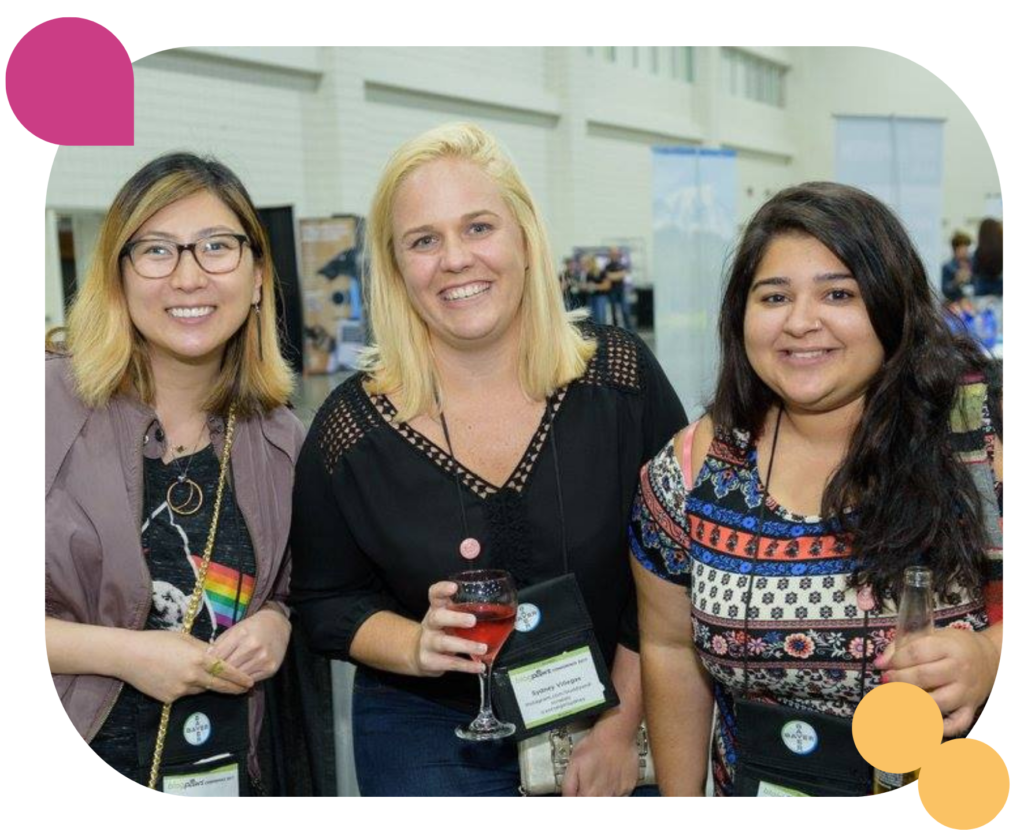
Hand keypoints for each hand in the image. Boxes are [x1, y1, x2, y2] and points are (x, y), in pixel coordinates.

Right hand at [118, 631, 253, 703]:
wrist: (128, 656)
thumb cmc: (157, 641)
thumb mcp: (184, 639)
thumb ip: (203, 648)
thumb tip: (217, 655)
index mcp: (199, 658)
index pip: (226, 671)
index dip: (240, 678)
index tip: (250, 681)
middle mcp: (192, 676)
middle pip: (219, 686)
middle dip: (234, 688)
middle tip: (245, 689)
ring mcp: (181, 690)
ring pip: (202, 690)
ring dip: (208, 685)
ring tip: (213, 680)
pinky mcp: (169, 698)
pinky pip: (185, 694)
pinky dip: (188, 688)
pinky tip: (181, 678)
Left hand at [209, 607, 290, 681]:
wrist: (278, 626)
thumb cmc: (253, 627)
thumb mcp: (235, 629)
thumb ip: (220, 643)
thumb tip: (206, 659)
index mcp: (241, 633)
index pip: (219, 655)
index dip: (209, 663)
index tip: (204, 668)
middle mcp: (253, 646)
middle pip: (228, 667)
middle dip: (219, 672)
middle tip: (212, 676)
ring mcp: (263, 659)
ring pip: (239, 677)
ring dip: (231, 678)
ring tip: (225, 678)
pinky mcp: (271, 668)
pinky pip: (250, 680)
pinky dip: (243, 681)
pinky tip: (239, 678)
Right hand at [411, 581, 486, 677]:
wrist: (419, 653)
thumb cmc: (442, 630)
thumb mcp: (450, 617)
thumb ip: (469, 612)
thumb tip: (506, 611)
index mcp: (437, 609)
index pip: (434, 594)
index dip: (442, 589)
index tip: (454, 587)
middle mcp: (430, 624)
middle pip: (437, 617)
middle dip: (455, 618)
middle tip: (472, 620)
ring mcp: (428, 643)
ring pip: (443, 643)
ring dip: (464, 645)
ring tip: (482, 648)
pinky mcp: (430, 661)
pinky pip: (449, 663)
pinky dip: (466, 666)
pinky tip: (479, 666)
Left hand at [562, 723, 639, 797]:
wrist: (617, 734)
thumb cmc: (594, 746)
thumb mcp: (573, 763)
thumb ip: (568, 786)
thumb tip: (567, 799)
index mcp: (588, 794)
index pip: (580, 802)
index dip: (579, 796)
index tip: (580, 789)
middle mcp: (604, 797)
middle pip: (595, 802)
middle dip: (591, 794)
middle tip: (591, 781)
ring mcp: (618, 793)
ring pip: (607, 799)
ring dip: (603, 793)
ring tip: (602, 777)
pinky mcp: (629, 787)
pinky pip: (620, 796)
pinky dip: (615, 791)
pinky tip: (612, 779)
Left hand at [875, 627, 1000, 736]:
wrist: (990, 658)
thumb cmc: (953, 646)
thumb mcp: (932, 635)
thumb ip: (903, 646)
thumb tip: (880, 664)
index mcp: (949, 647)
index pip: (917, 653)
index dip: (896, 661)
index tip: (884, 666)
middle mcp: (959, 670)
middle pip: (923, 677)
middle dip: (899, 681)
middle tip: (886, 682)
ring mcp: (966, 692)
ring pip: (937, 703)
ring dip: (912, 704)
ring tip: (896, 701)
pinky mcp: (971, 709)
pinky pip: (957, 724)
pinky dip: (939, 728)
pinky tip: (921, 723)